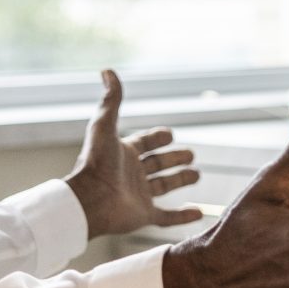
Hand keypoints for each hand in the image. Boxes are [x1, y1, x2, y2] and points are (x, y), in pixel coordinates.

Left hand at [65, 71, 203, 238]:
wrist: (89, 200)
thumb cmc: (95, 162)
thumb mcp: (104, 126)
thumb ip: (111, 100)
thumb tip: (107, 70)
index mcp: (123, 153)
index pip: (145, 143)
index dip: (157, 137)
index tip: (170, 134)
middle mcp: (132, 174)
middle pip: (158, 164)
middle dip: (174, 158)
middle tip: (191, 154)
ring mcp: (139, 195)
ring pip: (164, 186)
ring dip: (181, 180)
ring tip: (197, 174)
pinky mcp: (144, 216)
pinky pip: (167, 217)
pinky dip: (183, 216)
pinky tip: (198, 212)